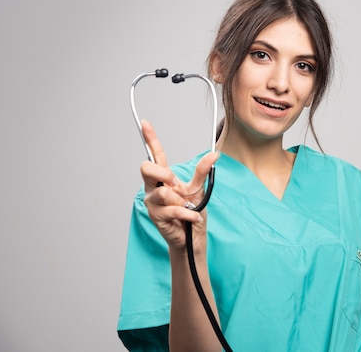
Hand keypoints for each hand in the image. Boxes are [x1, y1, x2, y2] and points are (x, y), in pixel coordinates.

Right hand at [140, 120, 218, 253]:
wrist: (192, 236)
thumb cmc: (192, 211)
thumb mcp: (199, 188)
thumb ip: (202, 171)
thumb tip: (214, 154)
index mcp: (164, 177)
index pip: (155, 155)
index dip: (150, 138)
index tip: (145, 123)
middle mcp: (153, 187)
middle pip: (147, 168)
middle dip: (163, 174)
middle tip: (176, 185)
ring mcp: (152, 202)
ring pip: (163, 193)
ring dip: (181, 201)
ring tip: (188, 208)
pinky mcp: (156, 216)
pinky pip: (173, 210)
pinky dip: (188, 214)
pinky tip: (194, 217)